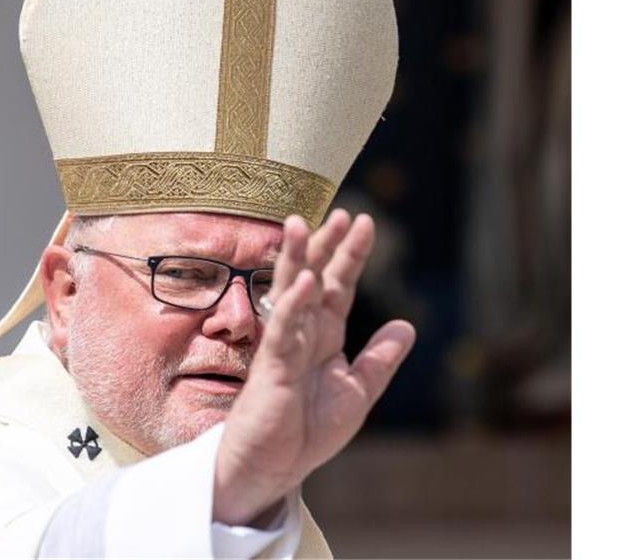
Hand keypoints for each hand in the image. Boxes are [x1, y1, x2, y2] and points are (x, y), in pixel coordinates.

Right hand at [212, 209, 415, 525]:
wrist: (274, 466)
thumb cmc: (307, 431)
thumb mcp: (357, 393)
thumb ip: (379, 360)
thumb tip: (406, 325)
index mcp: (323, 336)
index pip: (339, 286)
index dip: (350, 255)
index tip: (364, 222)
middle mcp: (302, 333)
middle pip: (314, 279)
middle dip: (325, 246)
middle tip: (341, 213)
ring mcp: (284, 346)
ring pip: (290, 294)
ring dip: (296, 260)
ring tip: (300, 225)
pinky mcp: (271, 368)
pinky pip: (282, 331)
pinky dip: (293, 307)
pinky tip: (305, 284)